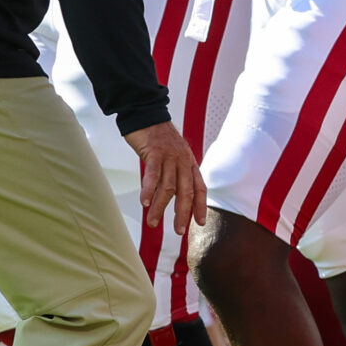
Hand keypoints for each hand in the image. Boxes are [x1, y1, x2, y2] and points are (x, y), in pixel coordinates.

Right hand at [126, 120, 206, 236]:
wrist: (147, 114)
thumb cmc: (158, 138)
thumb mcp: (172, 156)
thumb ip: (173, 174)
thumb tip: (168, 196)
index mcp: (189, 163)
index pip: (199, 188)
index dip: (200, 206)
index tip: (199, 223)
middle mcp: (183, 161)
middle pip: (186, 191)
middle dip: (183, 213)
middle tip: (178, 231)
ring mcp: (169, 156)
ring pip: (168, 187)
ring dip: (160, 207)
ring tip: (153, 222)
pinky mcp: (154, 152)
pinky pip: (153, 174)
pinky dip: (149, 190)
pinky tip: (145, 202)